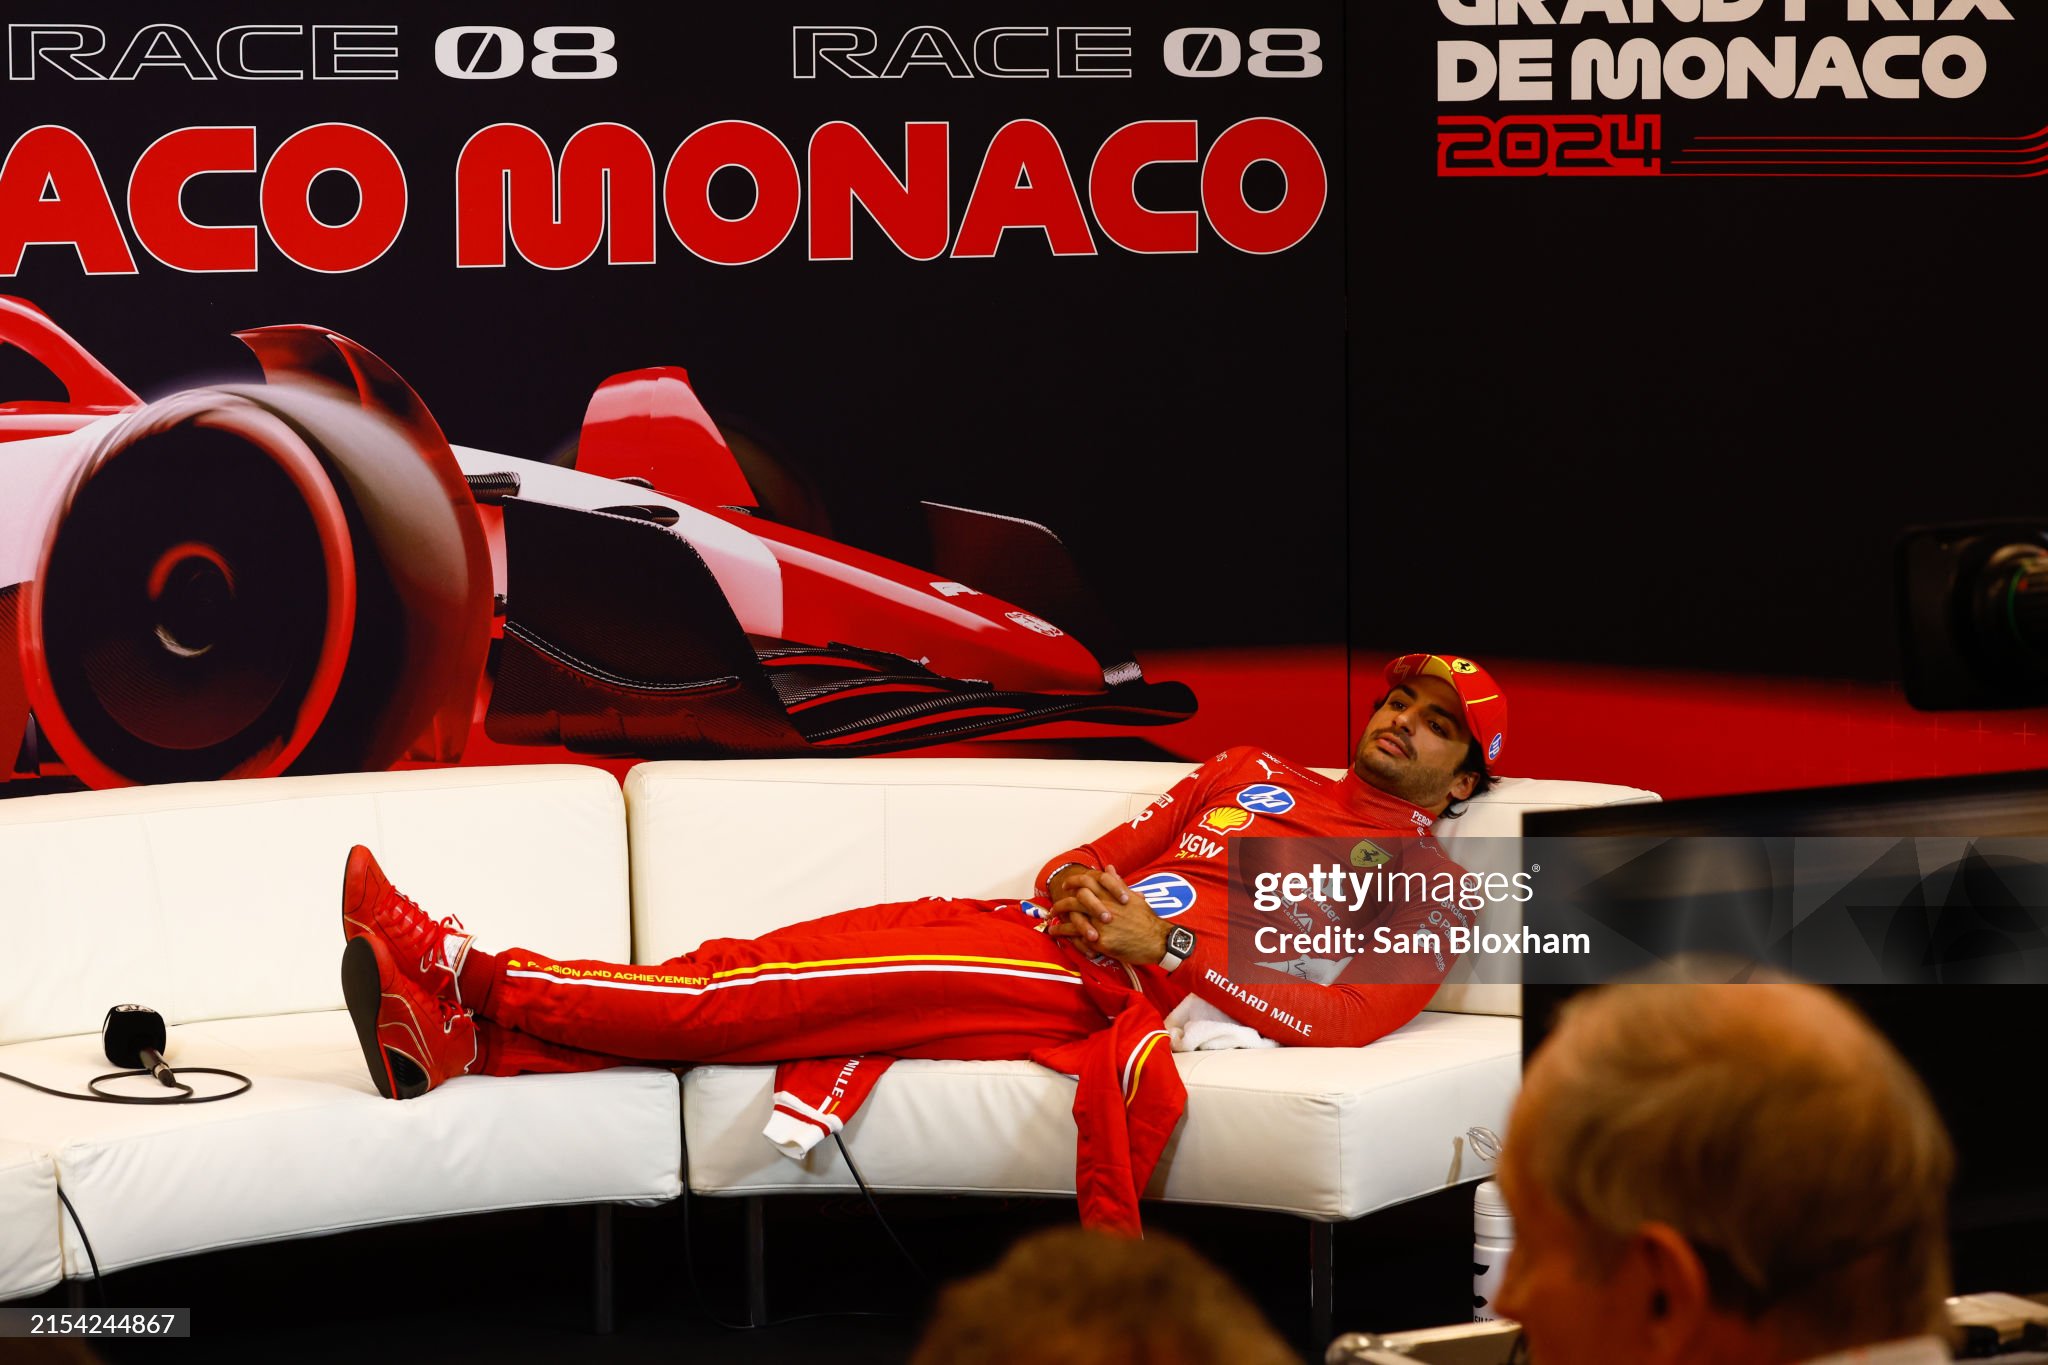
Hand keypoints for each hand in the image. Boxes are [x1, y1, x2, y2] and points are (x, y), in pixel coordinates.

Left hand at [1046, 865, 1167, 964]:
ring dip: (1059, 922)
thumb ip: (1118, 883)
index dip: (1073, 881)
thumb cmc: (1146, 919)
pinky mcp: (1101, 941)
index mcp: (1111, 895)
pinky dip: (1067, 937)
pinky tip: (1060, 937)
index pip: (1087, 881)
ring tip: (1051, 924)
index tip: (1066, 885)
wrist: (1157, 940)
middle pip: (1075, 900)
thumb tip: (1109, 868)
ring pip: (1073, 920)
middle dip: (1061, 904)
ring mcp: (1101, 924)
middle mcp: (1104, 907)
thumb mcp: (1133, 897)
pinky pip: (1079, 938)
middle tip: (1054, 907)